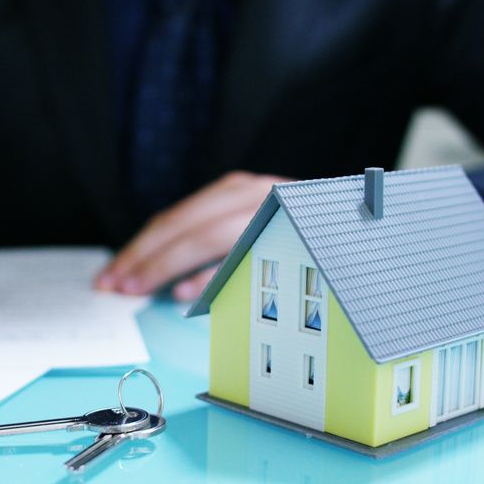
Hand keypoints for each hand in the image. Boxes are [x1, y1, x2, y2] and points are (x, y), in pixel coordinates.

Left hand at [95, 171, 289, 300]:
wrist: (372, 217)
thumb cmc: (304, 234)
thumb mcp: (252, 232)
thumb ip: (211, 251)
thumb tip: (168, 284)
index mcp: (236, 190)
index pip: (175, 219)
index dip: (140, 248)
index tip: (111, 275)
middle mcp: (253, 192)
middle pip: (184, 225)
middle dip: (144, 258)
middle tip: (115, 286)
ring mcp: (276, 207)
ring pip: (209, 234)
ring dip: (168, 265)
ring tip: (139, 288)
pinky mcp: (297, 228)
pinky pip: (248, 251)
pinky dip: (215, 272)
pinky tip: (187, 293)